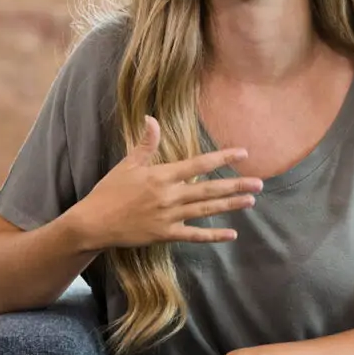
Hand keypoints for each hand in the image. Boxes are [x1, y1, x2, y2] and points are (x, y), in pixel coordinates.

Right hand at [72, 115, 262, 248]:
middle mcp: (169, 196)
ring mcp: (168, 216)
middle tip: (259, 183)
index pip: (198, 164)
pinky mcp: (165, 234)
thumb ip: (144, 144)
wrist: (94, 222)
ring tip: (250, 201)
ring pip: (205, 209)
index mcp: (161, 176)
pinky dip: (213, 235)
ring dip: (230, 205)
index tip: (242, 153)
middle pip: (209, 189)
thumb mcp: (126, 165)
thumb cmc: (109, 191)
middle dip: (235, 185)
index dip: (221, 158)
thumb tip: (152, 119)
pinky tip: (231, 234)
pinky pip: (194, 235)